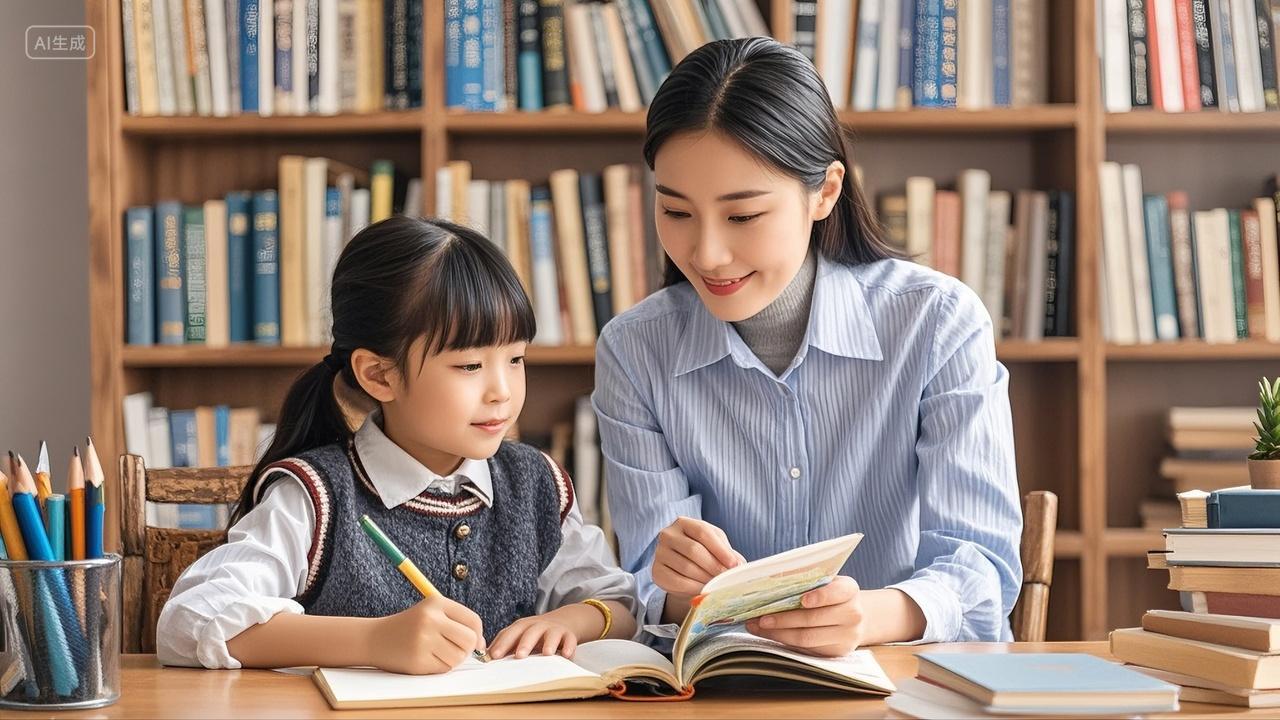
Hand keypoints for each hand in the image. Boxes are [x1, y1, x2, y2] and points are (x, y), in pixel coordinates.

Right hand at [371, 595, 485, 674]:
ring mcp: (423, 640)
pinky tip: (426, 659)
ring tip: (437, 653)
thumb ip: (458, 623)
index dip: (478, 635)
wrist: (375, 638)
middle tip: (454, 649)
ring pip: (458, 657)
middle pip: (469, 640)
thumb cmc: (410, 626)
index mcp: (436, 603)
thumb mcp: (432, 612)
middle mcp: (430, 619)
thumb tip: (482, 645)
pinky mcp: (417, 659)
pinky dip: (440, 667)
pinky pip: (444, 668)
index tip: (474, 642)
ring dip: (452, 660)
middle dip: (466, 649)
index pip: (473, 620)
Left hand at [487, 610, 581, 659]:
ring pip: (551, 634)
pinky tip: (567, 655)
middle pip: (530, 632)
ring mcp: (553, 630)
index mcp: (521, 627)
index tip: (493, 656)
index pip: (510, 633)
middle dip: (524, 643)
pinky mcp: (568, 635)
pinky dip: (569, 647)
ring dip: (549, 643)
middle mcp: (537, 626)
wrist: (561, 621)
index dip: (502, 644)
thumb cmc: (533, 634)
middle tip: (519, 656)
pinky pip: (570, 640)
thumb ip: (502, 644)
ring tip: (546, 653)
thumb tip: (480, 657)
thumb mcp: (518, 635)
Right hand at [652, 517, 746, 596]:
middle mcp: (667, 534)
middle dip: (714, 566)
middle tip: (727, 578)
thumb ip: (727, 552)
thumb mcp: (716, 546)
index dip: (720, 549)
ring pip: (686, 567)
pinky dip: (693, 588)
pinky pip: (677, 581)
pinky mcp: (656, 571)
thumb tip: (739, 565)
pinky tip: (704, 591)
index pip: (702, 532)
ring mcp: (659, 552)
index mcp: (683, 523)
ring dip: (705, 579)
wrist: (683, 570)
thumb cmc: (704, 554)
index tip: (734, 564)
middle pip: (693, 550)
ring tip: (717, 585)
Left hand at [745, 576, 863, 656]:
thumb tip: (771, 578)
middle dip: (784, 619)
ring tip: (758, 627)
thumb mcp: (824, 582)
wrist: (851, 617)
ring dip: (779, 633)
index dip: (820, 596)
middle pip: (814, 619)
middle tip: (760, 617)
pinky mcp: (836, 653)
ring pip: (807, 637)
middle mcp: (853, 614)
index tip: (803, 599)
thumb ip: (806, 580)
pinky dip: (785, 641)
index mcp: (850, 590)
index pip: (837, 592)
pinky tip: (770, 634)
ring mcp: (846, 636)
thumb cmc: (829, 594)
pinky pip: (806, 649)